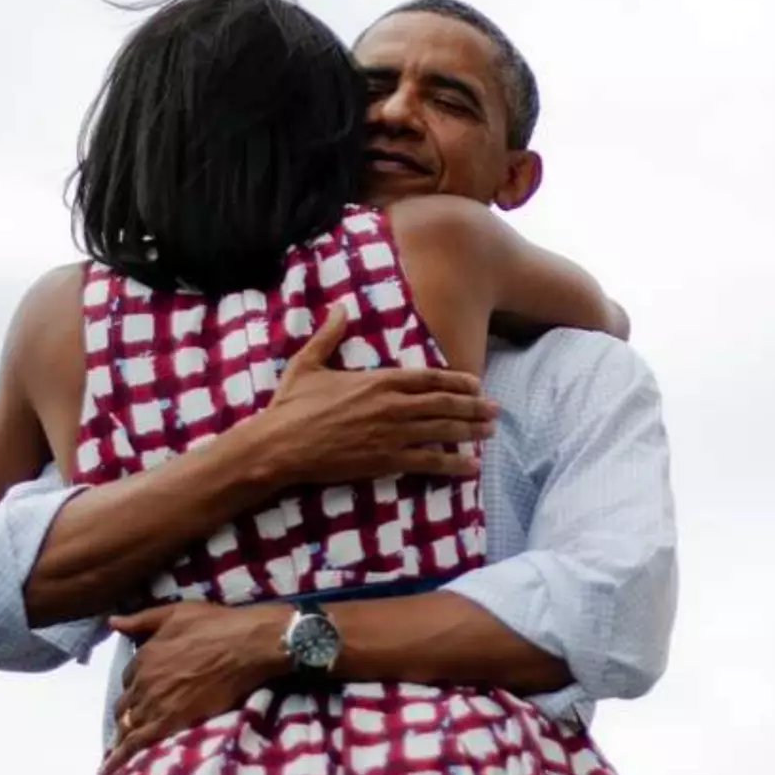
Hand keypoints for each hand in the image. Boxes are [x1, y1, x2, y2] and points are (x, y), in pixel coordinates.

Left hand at [99, 602, 288, 774]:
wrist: (246, 646)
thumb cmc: (217, 625)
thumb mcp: (176, 613)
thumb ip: (141, 620)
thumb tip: (111, 621)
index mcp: (143, 656)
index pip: (128, 678)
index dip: (135, 686)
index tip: (143, 694)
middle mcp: (142, 681)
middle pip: (125, 705)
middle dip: (128, 714)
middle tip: (134, 724)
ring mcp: (153, 703)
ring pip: (127, 726)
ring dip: (122, 737)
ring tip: (118, 752)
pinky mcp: (167, 723)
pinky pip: (135, 744)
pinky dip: (119, 758)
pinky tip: (109, 770)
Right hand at [256, 306, 497, 487]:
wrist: (278, 445)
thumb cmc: (291, 406)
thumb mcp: (308, 363)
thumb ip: (329, 335)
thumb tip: (339, 307)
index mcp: (378, 380)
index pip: (429, 377)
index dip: (457, 380)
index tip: (476, 384)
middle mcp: (392, 405)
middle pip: (444, 403)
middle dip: (474, 406)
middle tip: (496, 410)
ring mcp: (392, 433)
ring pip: (442, 431)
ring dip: (471, 431)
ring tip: (491, 432)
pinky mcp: (385, 460)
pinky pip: (428, 462)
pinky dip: (453, 465)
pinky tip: (472, 467)